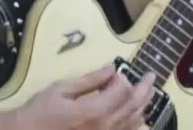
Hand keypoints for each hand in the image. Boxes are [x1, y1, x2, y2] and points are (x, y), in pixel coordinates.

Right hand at [0, 65, 155, 129]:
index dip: (122, 77)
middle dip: (145, 89)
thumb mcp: (62, 89)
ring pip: (134, 122)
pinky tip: (142, 122)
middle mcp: (105, 127)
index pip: (122, 90)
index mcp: (95, 111)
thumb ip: (90, 80)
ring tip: (149, 93)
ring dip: (143, 106)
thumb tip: (111, 68)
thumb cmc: (41, 112)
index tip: (114, 71)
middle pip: (134, 106)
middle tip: (151, 77)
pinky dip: (137, 127)